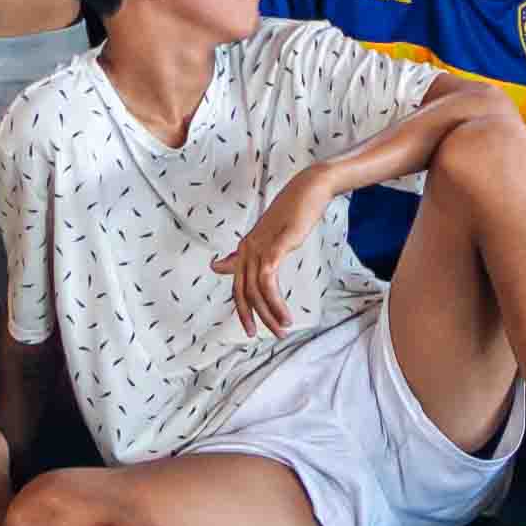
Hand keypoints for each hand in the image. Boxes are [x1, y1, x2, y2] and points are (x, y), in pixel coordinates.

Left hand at [221, 173, 331, 335]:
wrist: (309, 189)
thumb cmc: (291, 212)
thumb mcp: (267, 236)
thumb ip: (245, 254)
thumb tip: (216, 266)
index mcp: (245, 248)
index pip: (237, 286)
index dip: (242, 310)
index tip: (251, 330)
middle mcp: (248, 248)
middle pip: (243, 292)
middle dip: (253, 317)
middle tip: (268, 336)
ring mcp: (260, 247)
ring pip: (256, 290)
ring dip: (270, 314)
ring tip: (284, 328)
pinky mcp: (276, 246)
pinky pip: (269, 281)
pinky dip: (276, 302)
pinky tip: (286, 314)